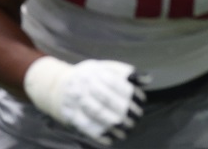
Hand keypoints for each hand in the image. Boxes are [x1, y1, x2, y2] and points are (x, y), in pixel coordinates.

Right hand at [24, 56, 146, 144]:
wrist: (59, 84)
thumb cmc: (90, 76)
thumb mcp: (106, 67)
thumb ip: (126, 72)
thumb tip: (148, 79)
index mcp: (94, 72)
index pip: (115, 83)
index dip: (130, 93)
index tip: (142, 102)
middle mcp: (83, 86)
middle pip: (105, 100)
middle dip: (122, 111)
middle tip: (135, 120)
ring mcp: (74, 101)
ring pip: (95, 114)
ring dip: (112, 125)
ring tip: (126, 132)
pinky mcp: (69, 114)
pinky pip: (83, 126)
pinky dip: (97, 134)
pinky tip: (110, 140)